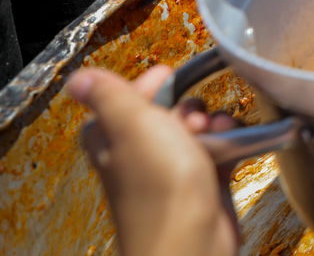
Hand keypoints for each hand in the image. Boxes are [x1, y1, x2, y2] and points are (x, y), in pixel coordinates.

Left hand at [67, 65, 239, 255]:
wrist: (191, 242)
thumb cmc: (160, 183)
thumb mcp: (131, 124)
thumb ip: (108, 94)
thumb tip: (78, 77)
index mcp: (112, 141)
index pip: (120, 100)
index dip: (144, 85)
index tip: (167, 75)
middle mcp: (138, 156)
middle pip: (164, 113)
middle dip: (186, 106)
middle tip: (192, 118)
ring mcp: (171, 172)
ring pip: (194, 131)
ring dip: (212, 123)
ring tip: (218, 131)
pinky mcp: (201, 184)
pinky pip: (217, 151)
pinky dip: (229, 143)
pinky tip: (235, 143)